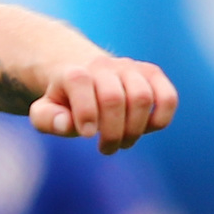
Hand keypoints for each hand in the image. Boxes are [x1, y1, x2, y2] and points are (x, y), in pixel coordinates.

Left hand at [28, 53, 177, 152]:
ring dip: (134, 130)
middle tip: (106, 148)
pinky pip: (168, 97)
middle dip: (112, 132)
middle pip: (114, 98)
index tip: (88, 135)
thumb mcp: (45, 112)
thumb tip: (66, 124)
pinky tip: (146, 129)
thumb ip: (47, 119)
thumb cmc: (65, 103)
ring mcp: (130, 68)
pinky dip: (161, 119)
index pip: (80, 82)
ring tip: (123, 143)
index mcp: (74, 72)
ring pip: (142, 98)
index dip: (85, 111)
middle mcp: (103, 65)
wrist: (87, 77)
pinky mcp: (152, 74)